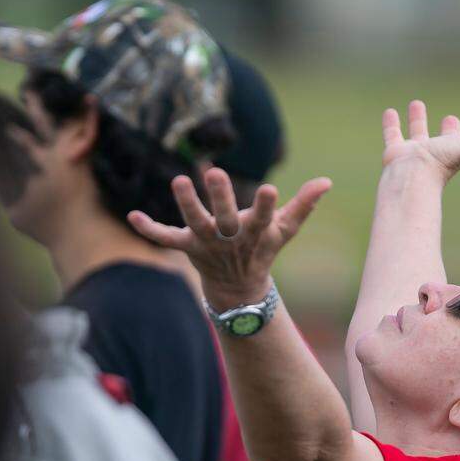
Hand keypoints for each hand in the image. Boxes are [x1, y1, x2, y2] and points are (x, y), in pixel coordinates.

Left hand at [127, 168, 331, 308]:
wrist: (238, 289)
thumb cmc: (262, 249)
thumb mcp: (284, 230)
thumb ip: (303, 205)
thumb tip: (327, 180)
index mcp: (253, 233)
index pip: (261, 218)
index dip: (265, 206)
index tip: (269, 189)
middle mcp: (228, 238)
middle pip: (223, 218)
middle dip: (220, 197)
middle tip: (216, 171)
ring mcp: (205, 243)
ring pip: (193, 223)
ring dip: (186, 204)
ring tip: (179, 180)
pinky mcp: (186, 246)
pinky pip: (165, 237)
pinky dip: (149, 229)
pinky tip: (132, 216)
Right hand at [382, 100, 459, 182]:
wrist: (414, 175)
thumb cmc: (446, 162)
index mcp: (453, 151)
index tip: (457, 120)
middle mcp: (434, 152)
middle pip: (440, 138)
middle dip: (444, 128)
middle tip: (448, 116)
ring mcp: (414, 152)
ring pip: (416, 133)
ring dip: (417, 119)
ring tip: (416, 104)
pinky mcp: (395, 151)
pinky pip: (392, 134)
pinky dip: (391, 123)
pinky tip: (390, 111)